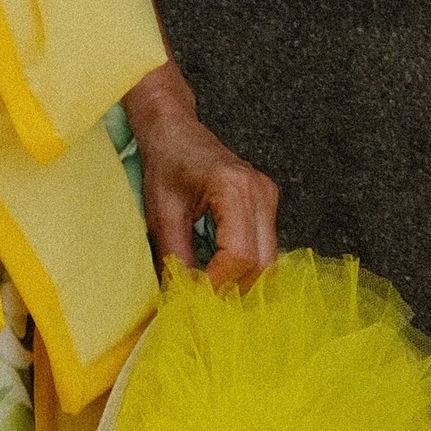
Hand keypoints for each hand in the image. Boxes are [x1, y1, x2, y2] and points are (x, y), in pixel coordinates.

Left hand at [125, 60, 278, 284]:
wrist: (174, 131)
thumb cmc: (166, 163)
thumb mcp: (162, 214)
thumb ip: (175, 258)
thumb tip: (184, 299)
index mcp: (233, 187)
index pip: (240, 254)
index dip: (218, 282)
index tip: (194, 296)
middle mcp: (259, 191)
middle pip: (262, 263)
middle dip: (232, 288)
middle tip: (201, 299)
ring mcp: (268, 197)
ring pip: (269, 260)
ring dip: (240, 281)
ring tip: (207, 285)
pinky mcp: (267, 204)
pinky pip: (265, 248)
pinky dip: (243, 267)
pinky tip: (217, 268)